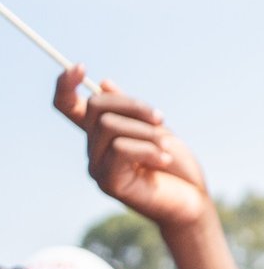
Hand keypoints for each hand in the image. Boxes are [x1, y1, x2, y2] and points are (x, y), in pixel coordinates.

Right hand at [53, 67, 210, 231]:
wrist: (194, 202)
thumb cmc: (177, 167)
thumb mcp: (156, 130)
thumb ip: (131, 111)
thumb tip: (104, 84)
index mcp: (101, 134)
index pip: (67, 106)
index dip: (65, 84)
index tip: (80, 66)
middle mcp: (93, 149)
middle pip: (96, 106)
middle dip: (134, 106)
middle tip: (161, 119)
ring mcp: (97, 167)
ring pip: (110, 126)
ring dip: (146, 132)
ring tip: (166, 149)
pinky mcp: (108, 183)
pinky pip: (121, 149)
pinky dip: (148, 150)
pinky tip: (164, 160)